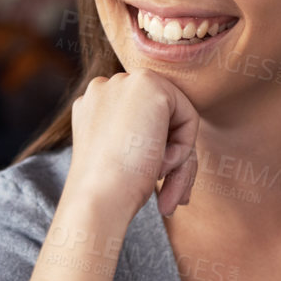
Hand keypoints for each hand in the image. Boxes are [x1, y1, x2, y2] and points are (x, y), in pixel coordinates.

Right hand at [65, 70, 200, 220]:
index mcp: (92, 106)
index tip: (152, 186)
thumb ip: (141, 140)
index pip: (143, 124)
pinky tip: (157, 162)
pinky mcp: (148, 84)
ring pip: (176, 118)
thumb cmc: (111, 192)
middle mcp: (104, 86)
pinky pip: (188, 117)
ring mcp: (124, 81)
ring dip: (176, 157)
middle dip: (172, 157)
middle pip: (162, 118)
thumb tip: (170, 145)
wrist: (99, 199)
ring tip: (157, 180)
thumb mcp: (123, 160)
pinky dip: (183, 148)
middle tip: (168, 199)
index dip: (154, 156)